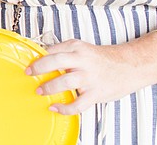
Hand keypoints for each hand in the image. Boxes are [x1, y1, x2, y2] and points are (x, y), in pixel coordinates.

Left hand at [25, 38, 149, 115]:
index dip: (37, 57)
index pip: (51, 50)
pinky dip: (64, 108)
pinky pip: (77, 104)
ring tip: (40, 91)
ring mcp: (89, 77)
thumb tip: (41, 58)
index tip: (28, 63)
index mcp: (76, 47)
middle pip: (55, 61)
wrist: (129, 66)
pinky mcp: (96, 93)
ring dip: (49, 87)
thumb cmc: (101, 59)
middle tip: (29, 73)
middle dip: (38, 68)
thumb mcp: (81, 49)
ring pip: (64, 82)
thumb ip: (64, 53)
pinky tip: (55, 107)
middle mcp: (82, 60)